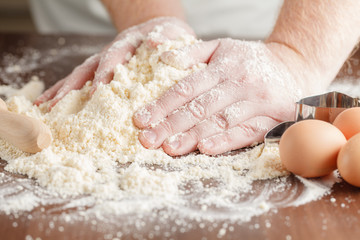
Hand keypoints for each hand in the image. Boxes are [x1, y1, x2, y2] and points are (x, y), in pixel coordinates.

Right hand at [34, 17, 194, 108]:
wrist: (159, 31)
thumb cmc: (168, 37)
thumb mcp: (170, 34)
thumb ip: (164, 39)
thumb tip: (154, 43)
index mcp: (127, 45)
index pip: (113, 58)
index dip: (104, 73)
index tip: (98, 91)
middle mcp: (109, 54)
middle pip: (87, 68)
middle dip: (72, 86)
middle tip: (58, 104)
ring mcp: (102, 63)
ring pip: (78, 76)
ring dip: (62, 91)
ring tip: (45, 107)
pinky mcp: (99, 71)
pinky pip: (78, 82)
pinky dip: (62, 92)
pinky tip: (47, 104)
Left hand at [133, 39, 323, 155]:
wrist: (294, 67)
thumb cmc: (250, 60)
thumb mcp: (222, 47)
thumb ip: (192, 52)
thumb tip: (162, 57)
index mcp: (223, 65)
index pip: (186, 87)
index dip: (161, 104)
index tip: (140, 119)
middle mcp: (239, 83)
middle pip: (199, 107)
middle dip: (170, 125)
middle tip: (147, 140)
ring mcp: (256, 102)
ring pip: (219, 121)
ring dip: (193, 136)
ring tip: (169, 148)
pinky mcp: (271, 119)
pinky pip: (246, 132)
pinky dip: (225, 141)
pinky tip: (205, 149)